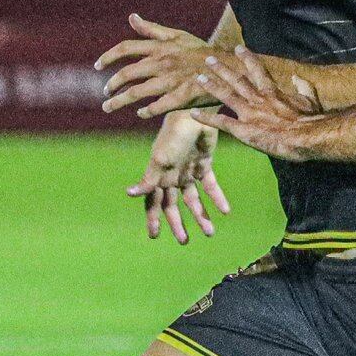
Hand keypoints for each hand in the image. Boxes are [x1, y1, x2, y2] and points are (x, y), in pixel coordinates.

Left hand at [97, 15, 217, 117]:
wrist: (226, 66)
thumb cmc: (200, 51)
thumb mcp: (176, 35)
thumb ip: (151, 29)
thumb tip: (132, 18)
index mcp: (159, 47)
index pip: (126, 48)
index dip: (108, 57)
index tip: (97, 66)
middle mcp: (161, 62)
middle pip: (127, 74)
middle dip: (111, 85)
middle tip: (105, 93)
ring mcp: (171, 80)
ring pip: (137, 92)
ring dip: (119, 101)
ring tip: (108, 107)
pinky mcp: (182, 95)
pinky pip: (158, 106)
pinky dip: (146, 111)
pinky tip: (140, 113)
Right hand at [128, 110, 230, 242]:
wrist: (194, 113)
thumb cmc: (174, 135)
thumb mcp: (160, 158)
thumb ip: (148, 179)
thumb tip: (129, 194)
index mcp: (158, 175)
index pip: (153, 201)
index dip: (153, 218)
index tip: (155, 237)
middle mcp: (171, 175)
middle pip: (173, 205)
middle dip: (178, 224)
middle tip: (184, 241)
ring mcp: (187, 170)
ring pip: (193, 199)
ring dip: (200, 216)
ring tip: (210, 233)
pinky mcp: (204, 163)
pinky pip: (210, 185)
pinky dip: (217, 198)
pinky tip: (225, 211)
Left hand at [197, 47, 320, 162]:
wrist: (304, 137)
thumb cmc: (309, 121)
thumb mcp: (309, 100)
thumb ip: (303, 87)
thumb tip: (298, 77)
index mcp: (272, 92)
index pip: (257, 70)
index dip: (247, 58)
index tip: (238, 48)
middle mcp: (257, 99)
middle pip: (236, 80)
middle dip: (221, 68)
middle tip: (209, 59)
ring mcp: (248, 113)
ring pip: (225, 95)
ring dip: (211, 86)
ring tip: (198, 78)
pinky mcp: (242, 130)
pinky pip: (220, 122)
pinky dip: (206, 117)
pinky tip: (193, 112)